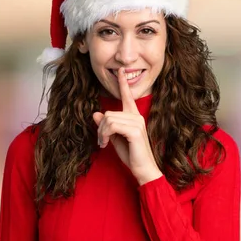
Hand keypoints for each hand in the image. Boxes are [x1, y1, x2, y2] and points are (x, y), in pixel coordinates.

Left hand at [93, 68, 162, 185]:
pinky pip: (112, 125)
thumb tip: (96, 113)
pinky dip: (105, 135)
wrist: (144, 170)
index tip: (120, 70)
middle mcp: (136, 117)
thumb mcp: (115, 138)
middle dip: (100, 128)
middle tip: (101, 141)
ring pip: (108, 119)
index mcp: (134, 117)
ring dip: (101, 133)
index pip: (127, 96)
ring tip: (103, 143)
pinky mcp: (134, 130)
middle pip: (109, 113)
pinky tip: (105, 144)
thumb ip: (107, 126)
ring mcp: (137, 123)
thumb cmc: (132, 155)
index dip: (123, 83)